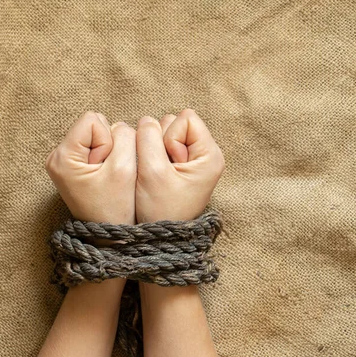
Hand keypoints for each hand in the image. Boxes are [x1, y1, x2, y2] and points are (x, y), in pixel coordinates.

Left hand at [45, 111, 136, 224]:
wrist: (108, 236)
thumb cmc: (115, 206)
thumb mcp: (125, 167)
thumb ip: (125, 136)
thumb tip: (121, 126)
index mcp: (62, 156)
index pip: (92, 120)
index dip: (108, 140)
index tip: (106, 167)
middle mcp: (56, 156)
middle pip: (94, 125)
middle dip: (108, 145)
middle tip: (107, 175)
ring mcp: (63, 161)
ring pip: (98, 135)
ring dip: (109, 152)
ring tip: (105, 178)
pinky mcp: (73, 165)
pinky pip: (96, 146)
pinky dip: (105, 158)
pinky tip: (103, 178)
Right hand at [135, 108, 224, 222]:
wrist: (160, 238)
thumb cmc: (161, 210)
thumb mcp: (153, 173)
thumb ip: (148, 139)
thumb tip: (146, 119)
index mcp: (209, 155)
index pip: (185, 119)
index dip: (169, 137)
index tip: (168, 165)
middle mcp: (205, 154)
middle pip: (174, 123)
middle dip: (159, 143)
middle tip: (162, 173)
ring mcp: (192, 159)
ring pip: (163, 133)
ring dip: (154, 151)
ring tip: (158, 177)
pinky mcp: (179, 165)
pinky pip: (159, 146)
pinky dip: (153, 157)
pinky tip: (156, 177)